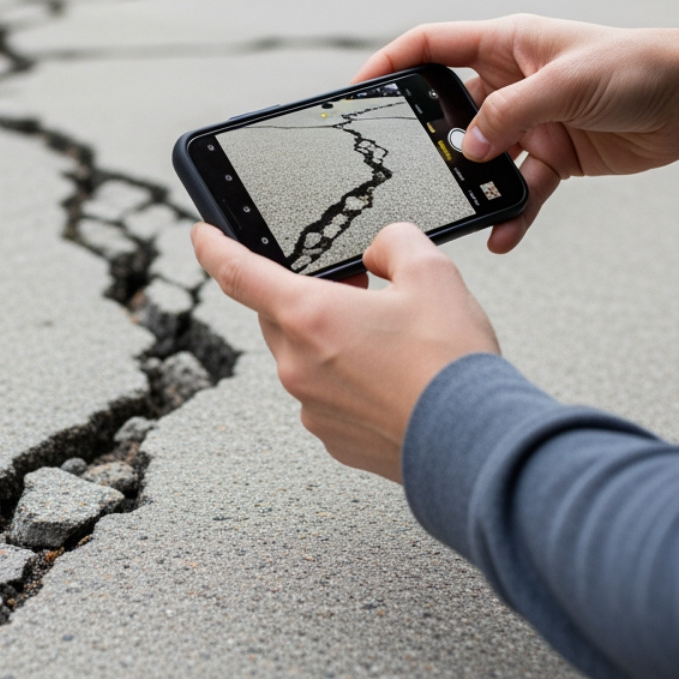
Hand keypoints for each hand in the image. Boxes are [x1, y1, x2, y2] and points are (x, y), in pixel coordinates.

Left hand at [193, 221, 497, 482]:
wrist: (475, 442)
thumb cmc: (450, 365)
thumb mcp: (432, 274)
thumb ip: (395, 243)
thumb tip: (381, 252)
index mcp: (308, 316)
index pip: (237, 272)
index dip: (214, 247)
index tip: (203, 235)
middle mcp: (298, 365)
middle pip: (279, 314)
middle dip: (306, 293)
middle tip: (354, 285)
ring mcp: (312, 408)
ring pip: (304, 356)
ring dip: (331, 339)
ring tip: (388, 337)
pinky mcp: (333, 438)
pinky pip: (326, 395)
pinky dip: (348, 379)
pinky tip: (393, 377)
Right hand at [354, 15, 678, 251]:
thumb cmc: (638, 66)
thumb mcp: (565, 84)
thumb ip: (510, 114)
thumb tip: (466, 148)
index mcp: (506, 44)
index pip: (430, 47)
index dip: (391, 65)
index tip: (358, 91)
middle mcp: (511, 81)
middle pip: (450, 110)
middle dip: (430, 140)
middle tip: (406, 167)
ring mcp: (530, 122)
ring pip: (483, 158)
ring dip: (472, 185)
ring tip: (458, 208)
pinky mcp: (553, 157)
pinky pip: (519, 189)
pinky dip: (510, 213)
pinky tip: (502, 234)